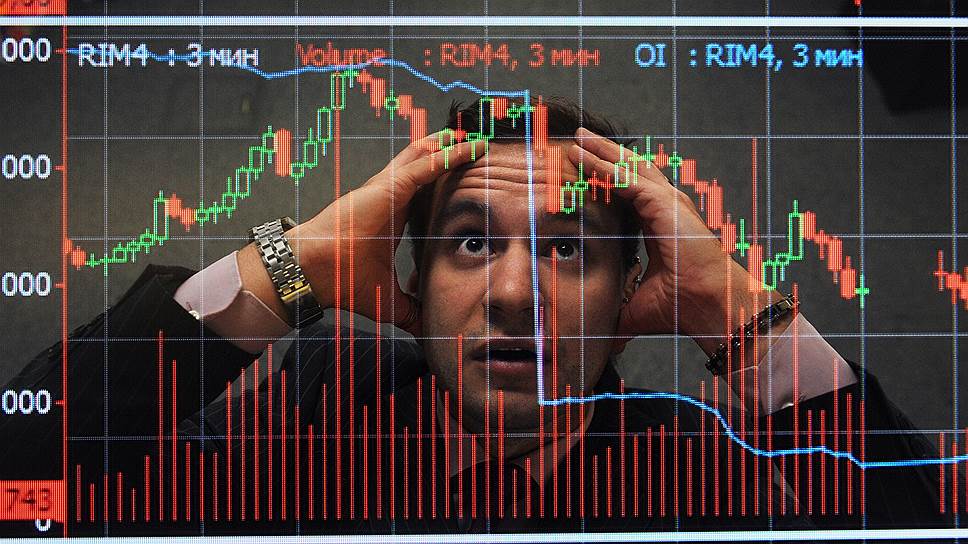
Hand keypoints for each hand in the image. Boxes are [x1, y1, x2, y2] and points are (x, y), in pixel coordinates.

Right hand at [240, 132, 486, 335]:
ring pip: (426, 156)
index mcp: (392, 216)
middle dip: (450, 152)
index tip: (468, 177)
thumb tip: (427, 330)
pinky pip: (426, 166)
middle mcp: (390, 196)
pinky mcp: (390, 187)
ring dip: (452, 145)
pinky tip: (469, 148)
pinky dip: (449, 156)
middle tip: (476, 143)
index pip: (424, 191)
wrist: (317, 273)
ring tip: (475, 134)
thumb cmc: (344, 281)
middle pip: (425, 165)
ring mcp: (389, 188)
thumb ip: (412, 311)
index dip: (444, 180)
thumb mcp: (389, 299)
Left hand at [568, 127, 781, 359]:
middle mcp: (666, 208)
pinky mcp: (664, 204)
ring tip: (578, 139)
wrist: (709, 308)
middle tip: (578, 140)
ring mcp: (668, 203)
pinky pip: (626, 179)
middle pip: (629, 171)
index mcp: (660, 225)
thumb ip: (615, 304)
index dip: (605, 178)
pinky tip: (582, 157)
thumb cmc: (682, 308)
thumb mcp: (635, 303)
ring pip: (627, 167)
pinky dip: (603, 166)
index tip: (581, 169)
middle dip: (604, 154)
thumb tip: (594, 326)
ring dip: (601, 152)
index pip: (628, 193)